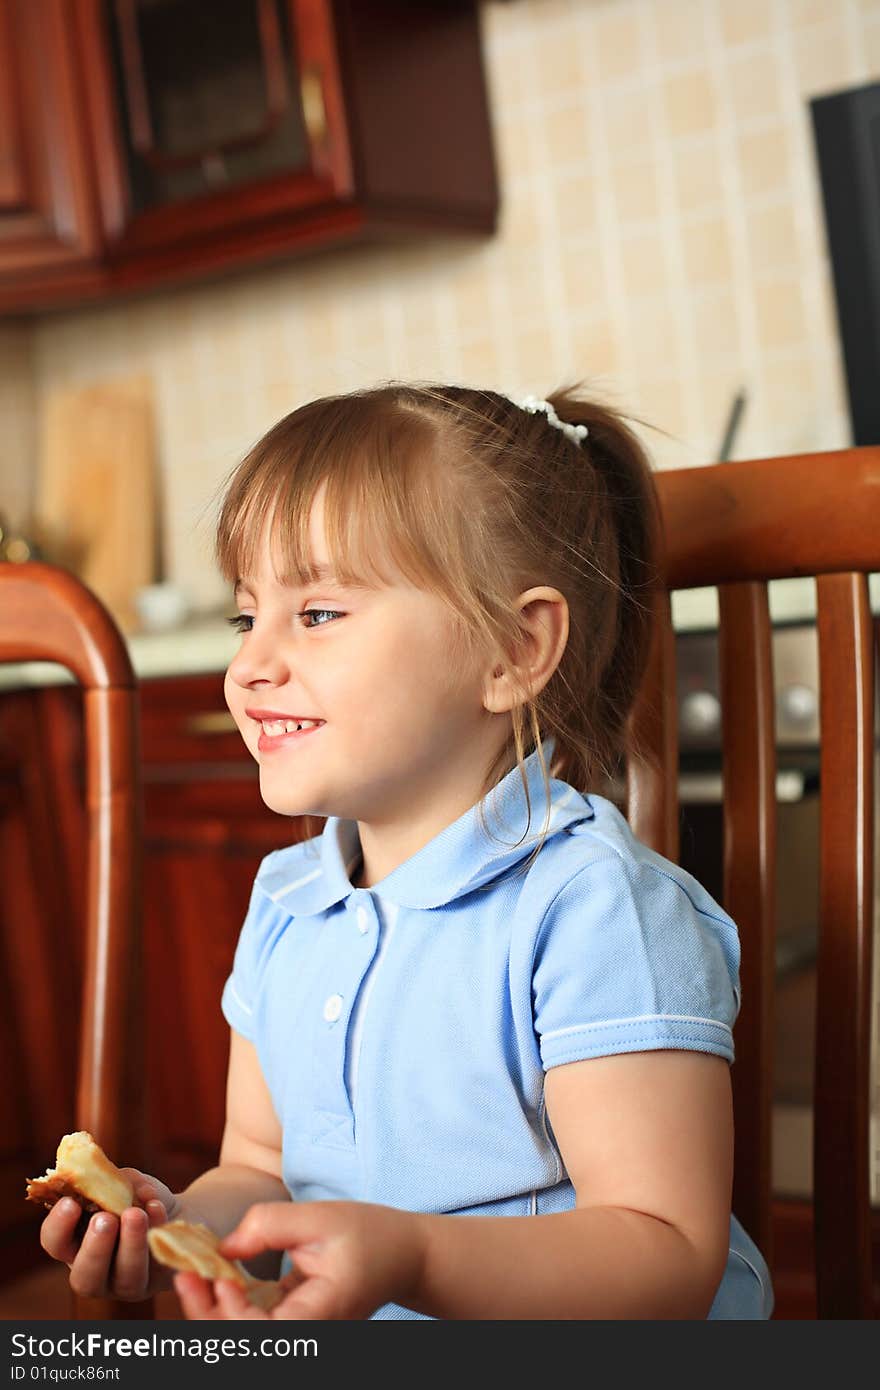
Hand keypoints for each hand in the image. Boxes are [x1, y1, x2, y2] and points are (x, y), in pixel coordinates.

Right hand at [40, 1169, 180, 1300]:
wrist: (173, 1214)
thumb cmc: (136, 1198)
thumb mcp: (122, 1182)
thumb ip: (114, 1180)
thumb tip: (116, 1180)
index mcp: (75, 1244)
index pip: (54, 1244)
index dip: (58, 1227)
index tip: (70, 1202)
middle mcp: (96, 1270)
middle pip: (85, 1276)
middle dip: (94, 1248)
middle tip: (105, 1219)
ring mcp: (127, 1283)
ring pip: (125, 1279)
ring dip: (130, 1244)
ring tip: (136, 1214)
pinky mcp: (157, 1280)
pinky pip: (157, 1264)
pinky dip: (158, 1230)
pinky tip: (158, 1207)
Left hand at [174, 1200, 425, 1320]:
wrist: (403, 1255)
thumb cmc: (369, 1234)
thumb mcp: (320, 1217)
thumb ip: (269, 1225)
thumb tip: (222, 1248)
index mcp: (320, 1317)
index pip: (263, 1334)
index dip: (231, 1314)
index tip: (216, 1277)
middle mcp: (308, 1335)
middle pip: (245, 1344)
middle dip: (207, 1317)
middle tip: (183, 1277)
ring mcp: (299, 1334)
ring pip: (244, 1337)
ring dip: (212, 1312)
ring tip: (189, 1276)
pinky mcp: (291, 1324)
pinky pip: (252, 1323)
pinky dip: (228, 1304)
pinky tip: (210, 1278)